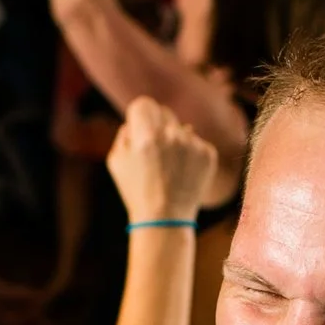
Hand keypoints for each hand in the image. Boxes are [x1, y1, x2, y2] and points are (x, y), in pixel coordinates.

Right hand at [106, 96, 219, 224]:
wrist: (165, 220)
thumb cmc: (136, 191)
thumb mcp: (116, 162)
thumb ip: (124, 134)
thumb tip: (134, 122)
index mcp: (145, 134)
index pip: (144, 104)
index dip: (140, 115)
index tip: (140, 126)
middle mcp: (170, 134)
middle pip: (164, 112)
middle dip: (158, 127)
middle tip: (155, 153)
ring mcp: (192, 143)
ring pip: (182, 129)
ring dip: (176, 142)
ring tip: (170, 169)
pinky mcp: (208, 154)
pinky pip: (197, 144)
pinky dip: (191, 156)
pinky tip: (183, 174)